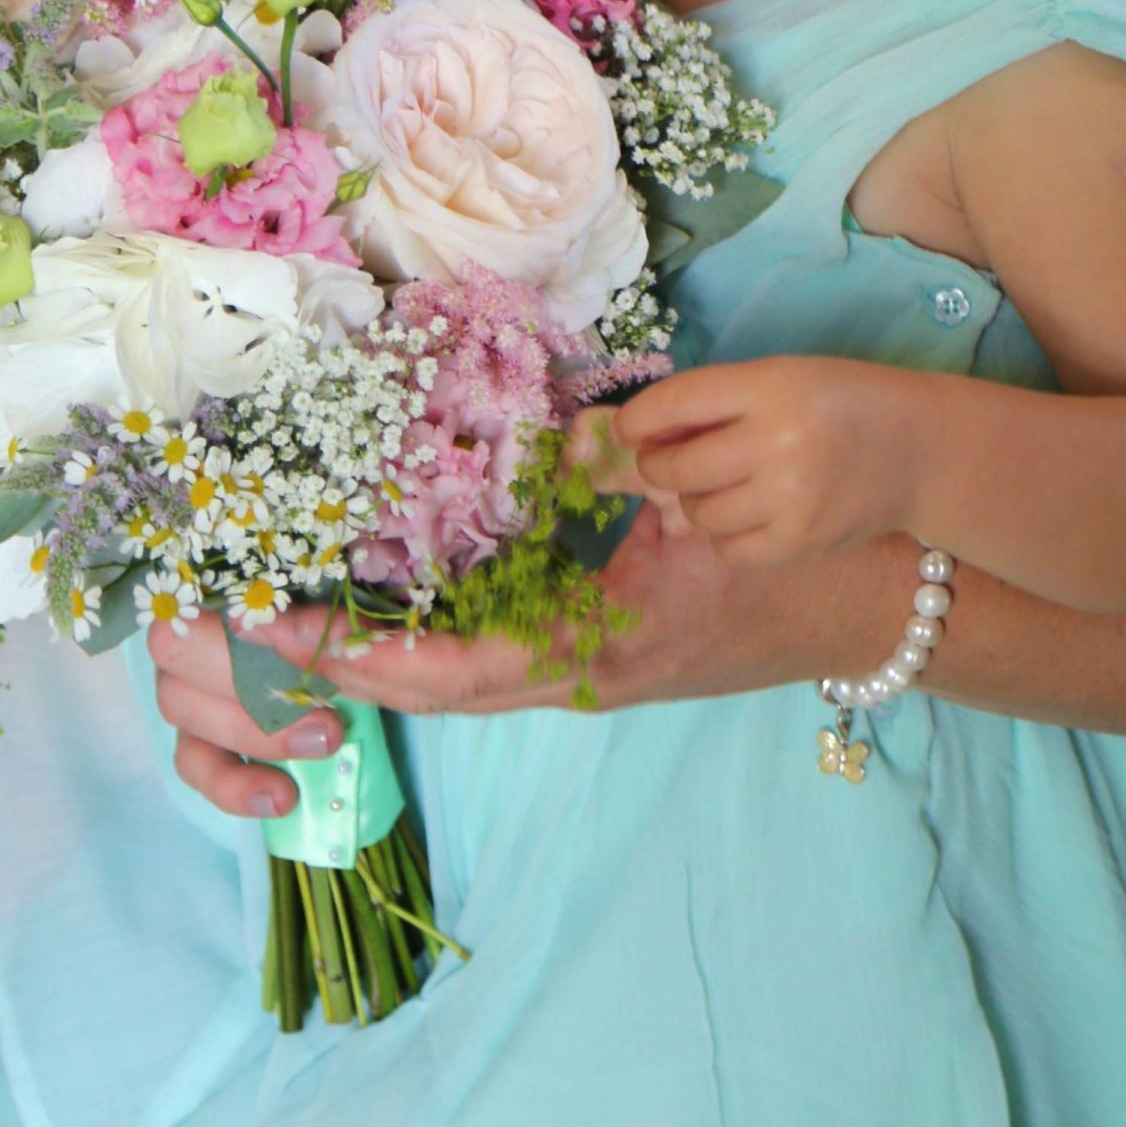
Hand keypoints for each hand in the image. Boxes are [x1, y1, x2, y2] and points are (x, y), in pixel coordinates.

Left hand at [150, 508, 916, 815]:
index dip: (368, 655)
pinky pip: (497, 661)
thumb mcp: (705, 505)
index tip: (289, 635)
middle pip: (440, 692)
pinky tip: (386, 605)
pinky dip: (433, 641)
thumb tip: (531, 433)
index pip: (458, 670)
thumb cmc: (794, 555)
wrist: (870, 604)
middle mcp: (583, 679)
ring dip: (382, 658)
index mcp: (602, 651)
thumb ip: (615, 468)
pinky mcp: (596, 661)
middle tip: (255, 629)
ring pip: (463, 683)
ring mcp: (589, 678)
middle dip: (347, 667)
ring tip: (296, 618)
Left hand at [588, 359, 914, 567]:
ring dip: (695, 502)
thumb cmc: (839, 404)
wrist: (918, 450)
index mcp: (769, 386)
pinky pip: (729, 548)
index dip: (637, 420)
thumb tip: (640, 435)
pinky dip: (725, 535)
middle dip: (658, 466)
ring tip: (722, 486)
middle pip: (675, 467)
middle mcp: (776, 441)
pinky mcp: (800, 540)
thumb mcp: (782, 378)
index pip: (674, 403)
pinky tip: (745, 515)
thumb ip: (717, 401)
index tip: (626, 431)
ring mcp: (789, 497)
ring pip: (697, 512)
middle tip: (666, 462)